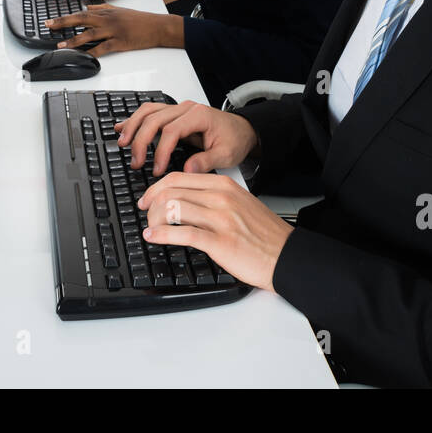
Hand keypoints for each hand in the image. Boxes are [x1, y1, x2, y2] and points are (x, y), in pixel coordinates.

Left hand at [43, 4, 181, 55]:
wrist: (156, 26)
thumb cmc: (138, 19)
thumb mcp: (119, 9)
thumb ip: (101, 8)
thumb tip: (87, 8)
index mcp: (106, 12)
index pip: (81, 13)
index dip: (64, 17)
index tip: (51, 20)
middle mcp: (107, 20)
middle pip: (81, 20)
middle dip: (63, 23)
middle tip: (49, 26)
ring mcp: (113, 31)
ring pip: (89, 34)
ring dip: (73, 40)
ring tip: (61, 45)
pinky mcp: (120, 42)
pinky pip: (103, 48)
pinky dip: (92, 52)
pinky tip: (83, 56)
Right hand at [116, 100, 257, 174]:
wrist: (242, 130)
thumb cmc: (235, 140)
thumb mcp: (226, 154)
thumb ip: (206, 161)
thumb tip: (187, 170)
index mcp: (199, 115)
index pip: (171, 130)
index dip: (161, 151)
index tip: (157, 170)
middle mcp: (186, 108)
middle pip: (155, 119)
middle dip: (141, 141)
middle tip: (136, 162)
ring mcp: (179, 109)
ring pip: (148, 112)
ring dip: (133, 127)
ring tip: (123, 143)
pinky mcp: (174, 114)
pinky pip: (150, 112)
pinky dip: (135, 119)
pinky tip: (122, 127)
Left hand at [137, 172, 292, 291]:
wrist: (286, 255)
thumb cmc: (264, 234)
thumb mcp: (240, 203)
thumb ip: (214, 197)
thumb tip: (184, 200)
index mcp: (224, 185)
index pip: (179, 177)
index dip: (156, 188)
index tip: (147, 199)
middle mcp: (221, 197)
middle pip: (171, 190)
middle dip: (151, 203)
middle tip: (145, 215)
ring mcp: (221, 218)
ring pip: (173, 208)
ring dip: (154, 220)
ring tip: (151, 230)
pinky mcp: (220, 241)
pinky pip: (182, 233)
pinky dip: (161, 235)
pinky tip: (153, 238)